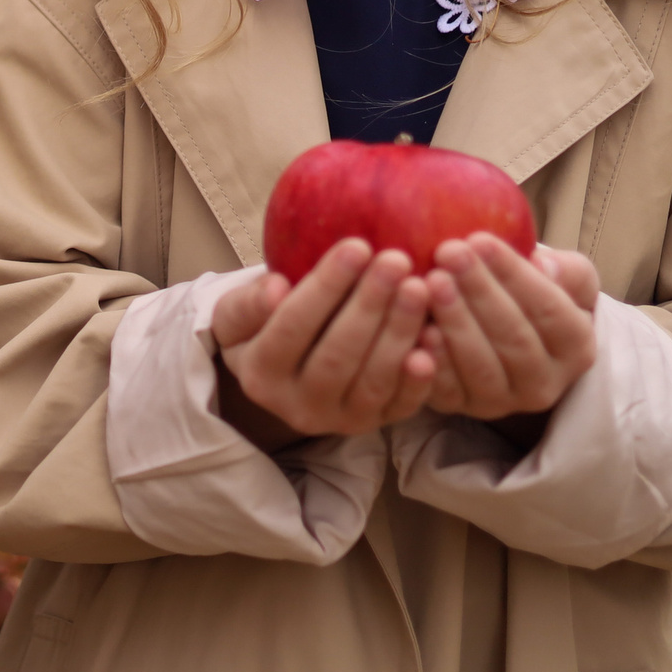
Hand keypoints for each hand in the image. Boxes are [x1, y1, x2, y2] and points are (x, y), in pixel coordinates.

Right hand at [209, 239, 436, 445]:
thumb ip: (249, 302)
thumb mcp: (236, 313)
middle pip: (337, 357)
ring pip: (374, 381)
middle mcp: (298, 408)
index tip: (357, 245)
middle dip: (370, 305)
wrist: (286, 371)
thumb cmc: (262, 326)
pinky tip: (435, 334)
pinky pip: (402, 403)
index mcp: (261, 375)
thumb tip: (276, 289)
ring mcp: (341, 421)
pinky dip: (422, 374)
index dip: (326, 288)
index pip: (292, 328)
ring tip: (419, 286)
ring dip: (400, 332)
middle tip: (397, 259)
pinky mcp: (376, 425)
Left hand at [416, 236, 599, 421]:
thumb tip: (544, 265)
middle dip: (479, 292)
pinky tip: (417, 329)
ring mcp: (502, 402)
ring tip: (430, 281)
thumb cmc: (530, 294)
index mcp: (576, 348)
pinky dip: (433, 361)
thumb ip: (566, 271)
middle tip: (448, 252)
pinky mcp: (461, 408)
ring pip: (481, 366)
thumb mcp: (564, 277)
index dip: (514, 275)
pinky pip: (447, 390)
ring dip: (455, 322)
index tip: (480, 239)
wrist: (497, 330)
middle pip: (514, 338)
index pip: (549, 310)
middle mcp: (545, 384)